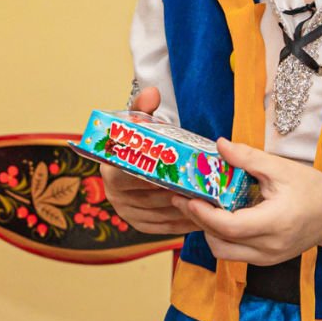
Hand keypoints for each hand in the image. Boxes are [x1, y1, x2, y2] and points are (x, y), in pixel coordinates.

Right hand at [97, 85, 199, 235]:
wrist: (132, 159)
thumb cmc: (137, 141)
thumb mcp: (138, 121)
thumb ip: (143, 108)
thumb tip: (152, 92)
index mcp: (111, 170)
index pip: (133, 176)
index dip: (157, 175)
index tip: (180, 171)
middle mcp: (115, 195)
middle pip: (152, 197)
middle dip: (179, 192)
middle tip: (206, 187)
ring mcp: (127, 212)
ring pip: (161, 214)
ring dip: (186, 210)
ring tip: (211, 202)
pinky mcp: (139, 224)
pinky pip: (164, 227)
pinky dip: (184, 223)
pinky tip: (204, 217)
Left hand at [175, 139, 321, 264]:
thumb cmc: (312, 189)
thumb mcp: (281, 168)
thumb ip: (248, 157)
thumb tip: (220, 145)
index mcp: (276, 223)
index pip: (230, 227)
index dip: (204, 214)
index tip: (189, 197)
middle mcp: (270, 247)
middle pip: (220, 243)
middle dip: (198, 221)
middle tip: (184, 198)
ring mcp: (267, 258)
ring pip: (223, 251)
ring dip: (208, 231)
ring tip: (200, 206)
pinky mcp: (265, 260)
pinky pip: (233, 252)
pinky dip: (221, 236)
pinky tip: (218, 215)